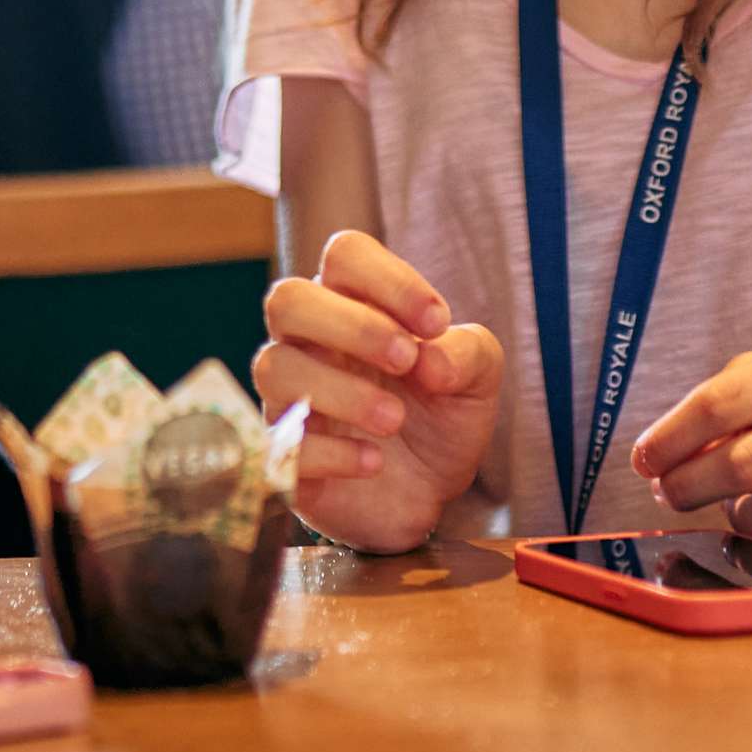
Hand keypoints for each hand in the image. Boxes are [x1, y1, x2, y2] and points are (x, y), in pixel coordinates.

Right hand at [255, 232, 505, 552]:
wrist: (431, 496)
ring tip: (395, 419)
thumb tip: (431, 358)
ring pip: (274, 367)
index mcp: (353, 306)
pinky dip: (330, 452)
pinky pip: (278, 444)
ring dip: (341, 390)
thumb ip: (467, 353)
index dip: (389, 279)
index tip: (436, 323)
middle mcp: (310, 344)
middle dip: (351, 326)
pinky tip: (374, 462)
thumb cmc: (441, 418)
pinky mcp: (285, 459)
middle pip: (288, 299)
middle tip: (406, 360)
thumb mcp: (477, 380)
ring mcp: (289, 400)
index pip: (346, 255)